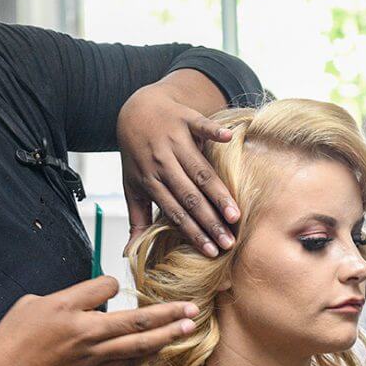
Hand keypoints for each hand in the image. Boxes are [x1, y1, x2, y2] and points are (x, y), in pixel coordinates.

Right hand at [0, 276, 197, 365]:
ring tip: (188, 329)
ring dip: (167, 337)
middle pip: (137, 321)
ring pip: (139, 346)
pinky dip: (146, 355)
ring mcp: (92, 357)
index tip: (110, 285)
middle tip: (192, 308)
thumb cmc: (12, 341)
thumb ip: (66, 298)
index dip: (111, 282)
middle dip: (168, 314)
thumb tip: (88, 297)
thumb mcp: (31, 304)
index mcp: (68, 308)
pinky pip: (127, 363)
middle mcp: (86, 333)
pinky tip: (160, 350)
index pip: (105, 286)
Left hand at [117, 82, 240, 255]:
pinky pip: (201, 126)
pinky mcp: (185, 119)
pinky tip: (228, 139)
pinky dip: (214, 131)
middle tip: (229, 242)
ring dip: (218, 192)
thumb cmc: (137, 154)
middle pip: (190, 196)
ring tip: (235, 214)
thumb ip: (137, 219)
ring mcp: (174, 140)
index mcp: (150, 180)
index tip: (212, 251)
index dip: (194, 232)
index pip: (175, 212)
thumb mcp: (132, 186)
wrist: (137, 111)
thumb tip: (130, 253)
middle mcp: (162, 162)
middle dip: (209, 221)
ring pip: (200, 170)